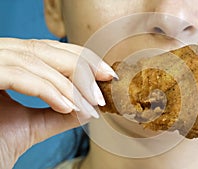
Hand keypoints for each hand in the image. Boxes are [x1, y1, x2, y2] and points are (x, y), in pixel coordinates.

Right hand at [0, 38, 116, 168]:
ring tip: (90, 103)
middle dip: (81, 65)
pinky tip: (68, 106)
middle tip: (106, 81)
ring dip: (70, 83)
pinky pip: (19, 75)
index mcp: (6, 65)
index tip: (106, 73)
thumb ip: (58, 113)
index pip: (47, 50)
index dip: (80, 57)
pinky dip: (48, 90)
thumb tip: (89, 106)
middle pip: (43, 49)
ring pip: (34, 60)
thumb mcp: (30, 126)